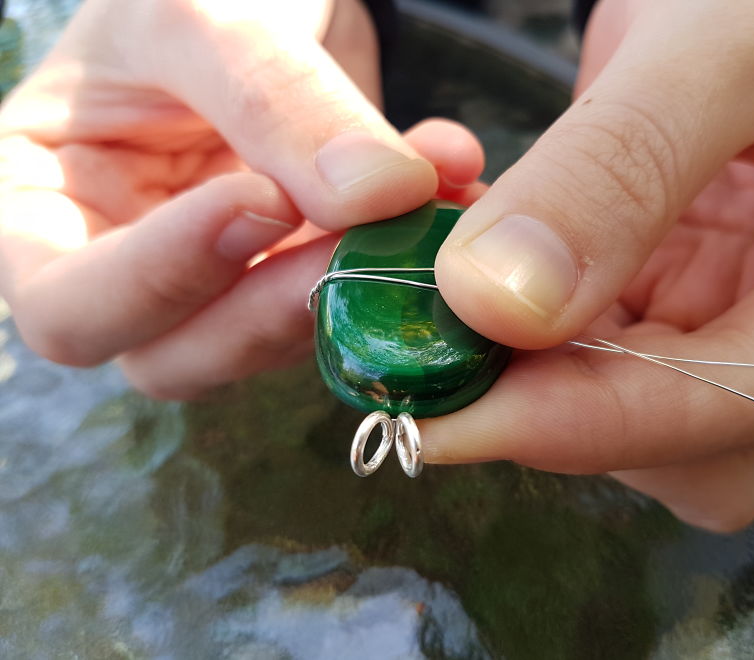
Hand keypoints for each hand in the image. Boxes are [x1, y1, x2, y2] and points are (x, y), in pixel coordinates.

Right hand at [0, 0, 483, 397]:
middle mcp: (124, 271)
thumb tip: (378, 196)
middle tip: (365, 238)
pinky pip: (346, 302)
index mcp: (44, 214)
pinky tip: (455, 196)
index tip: (260, 201)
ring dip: (357, 285)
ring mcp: (217, 286)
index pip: (71, 307)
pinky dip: (405, 254)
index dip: (164, 277)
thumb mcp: (204, 18)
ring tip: (431, 203)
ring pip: (276, 345)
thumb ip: (276, 102)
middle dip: (272, 309)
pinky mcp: (293, 278)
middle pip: (174, 358)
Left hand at [428, 0, 753, 530]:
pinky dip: (502, 299)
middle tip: (425, 355)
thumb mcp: (737, 45)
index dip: (581, 423)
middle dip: (538, 403)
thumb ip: (620, 170)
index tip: (448, 421)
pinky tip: (455, 247)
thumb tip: (492, 300)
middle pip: (661, 432)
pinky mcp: (661, 268)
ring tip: (422, 293)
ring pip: (603, 388)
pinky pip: (572, 323)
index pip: (724, 403)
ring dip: (504, 354)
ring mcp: (722, 296)